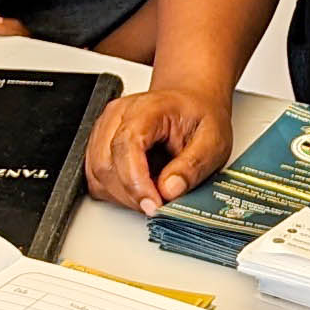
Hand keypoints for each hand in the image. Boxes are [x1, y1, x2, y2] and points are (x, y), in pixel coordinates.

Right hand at [84, 86, 233, 211]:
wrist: (191, 104)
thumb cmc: (199, 117)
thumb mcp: (213, 141)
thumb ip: (193, 166)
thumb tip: (170, 190)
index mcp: (147, 108)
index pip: (126, 144)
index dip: (136, 181)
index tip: (154, 204)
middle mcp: (118, 116)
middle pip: (106, 163)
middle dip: (132, 194)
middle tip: (160, 205)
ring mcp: (105, 130)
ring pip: (97, 174)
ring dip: (123, 196)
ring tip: (153, 195)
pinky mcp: (99, 147)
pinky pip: (96, 178)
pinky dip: (116, 193)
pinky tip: (139, 189)